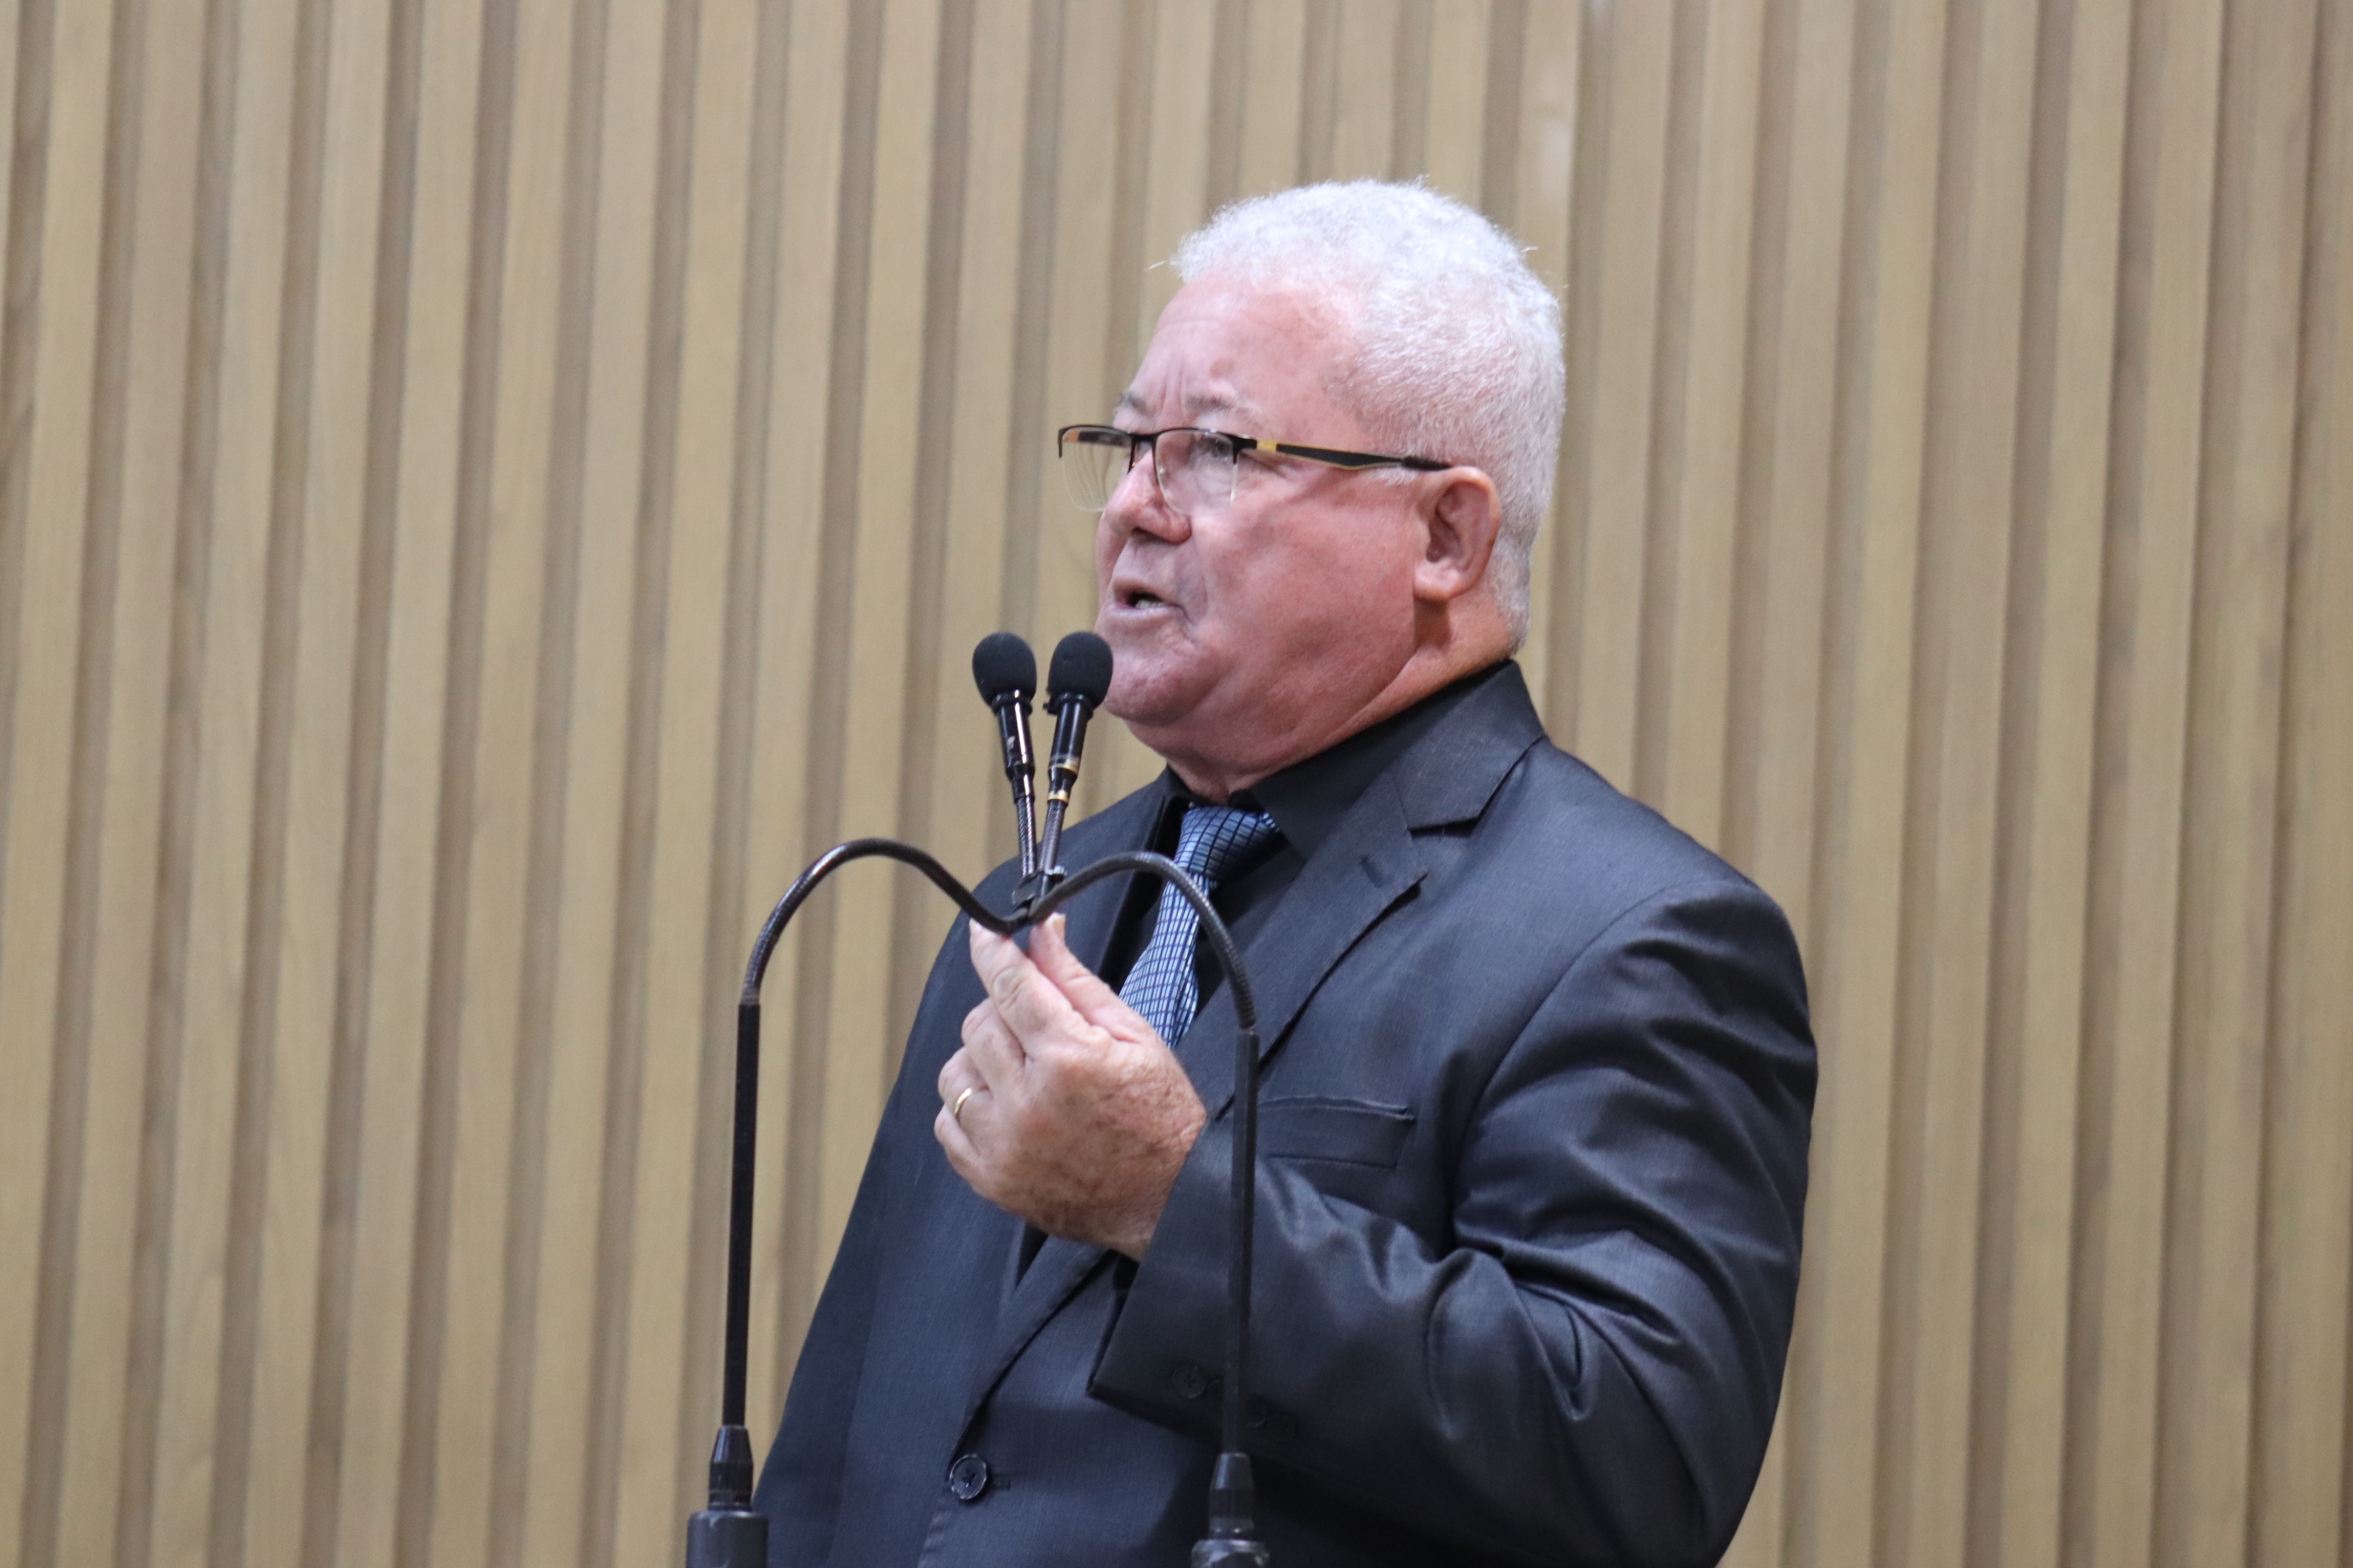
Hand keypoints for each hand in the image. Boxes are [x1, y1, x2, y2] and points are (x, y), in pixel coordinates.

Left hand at [935, 914, 1206, 1257]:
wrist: (1169, 1200)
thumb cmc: (1159, 1116)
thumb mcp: (1134, 1035)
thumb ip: (1076, 982)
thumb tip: (1043, 932)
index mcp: (1069, 1058)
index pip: (1010, 983)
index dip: (993, 948)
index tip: (984, 930)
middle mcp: (1029, 1101)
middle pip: (978, 1023)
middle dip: (1004, 1012)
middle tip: (1038, 1027)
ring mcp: (1004, 1144)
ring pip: (956, 1072)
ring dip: (982, 1061)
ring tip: (1023, 1073)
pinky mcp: (991, 1179)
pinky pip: (948, 1122)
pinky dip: (970, 1107)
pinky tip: (1007, 1108)